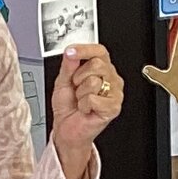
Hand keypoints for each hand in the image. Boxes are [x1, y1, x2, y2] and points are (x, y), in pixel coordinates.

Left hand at [50, 43, 122, 178]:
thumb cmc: (68, 107)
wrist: (67, 129)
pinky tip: (86, 109)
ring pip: (94, 81)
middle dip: (79, 77)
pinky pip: (94, 99)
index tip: (70, 52)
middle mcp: (111, 78)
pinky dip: (84, 105)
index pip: (99, 51)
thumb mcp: (63, 81)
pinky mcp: (114, 107)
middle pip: (97, 64)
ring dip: (81, 93)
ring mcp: (115, 93)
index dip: (85, 49)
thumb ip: (68, 65)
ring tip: (81, 100)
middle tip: (77, 88)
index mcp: (101, 68)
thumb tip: (71, 52)